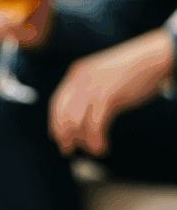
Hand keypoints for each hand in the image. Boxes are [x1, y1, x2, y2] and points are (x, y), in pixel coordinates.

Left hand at [49, 29, 173, 156]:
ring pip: (76, 124)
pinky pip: (94, 127)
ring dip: (83, 142)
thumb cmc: (132, 70)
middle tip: (69, 151)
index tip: (58, 138)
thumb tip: (78, 119)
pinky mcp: (107, 97)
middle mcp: (80, 80)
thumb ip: (89, 92)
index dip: (55, 124)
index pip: (56, 103)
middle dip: (65, 137)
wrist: (154, 57)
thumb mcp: (102, 77)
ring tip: (94, 149)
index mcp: (77, 73)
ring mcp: (93, 88)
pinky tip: (103, 146)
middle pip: (63, 116)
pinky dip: (96, 141)